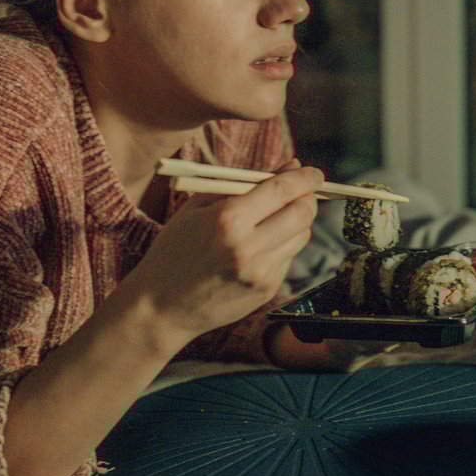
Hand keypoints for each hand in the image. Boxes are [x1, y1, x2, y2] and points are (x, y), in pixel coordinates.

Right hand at [126, 165, 321, 346]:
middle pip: (302, 213)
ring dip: (298, 221)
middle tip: (303, 192)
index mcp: (228, 219)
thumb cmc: (175, 250)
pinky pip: (288, 258)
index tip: (315, 173)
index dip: (306, 177)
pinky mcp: (265, 290)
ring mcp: (260, 272)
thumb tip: (286, 169)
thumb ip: (240, 185)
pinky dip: (283, 245)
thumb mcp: (197, 207)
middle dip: (308, 198)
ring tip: (277, 217)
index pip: (283, 190)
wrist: (161, 306)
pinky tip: (261, 244)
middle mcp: (249, 247)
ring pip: (302, 236)